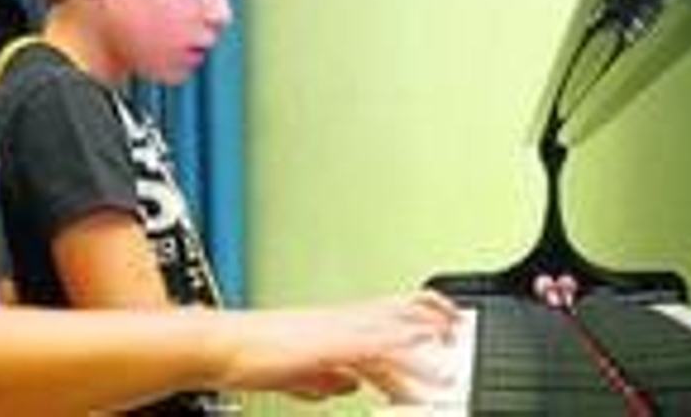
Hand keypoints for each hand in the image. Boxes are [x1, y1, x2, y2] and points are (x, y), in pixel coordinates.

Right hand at [210, 290, 459, 398]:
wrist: (225, 347)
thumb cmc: (255, 354)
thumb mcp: (303, 369)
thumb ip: (328, 375)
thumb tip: (349, 384)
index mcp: (342, 321)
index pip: (395, 306)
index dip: (428, 312)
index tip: (452, 324)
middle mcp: (346, 320)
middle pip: (406, 309)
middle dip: (439, 323)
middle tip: (464, 340)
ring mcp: (340, 331)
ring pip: (396, 334)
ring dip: (425, 356)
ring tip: (448, 378)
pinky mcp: (330, 347)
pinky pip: (375, 352)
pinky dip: (400, 362)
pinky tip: (416, 376)